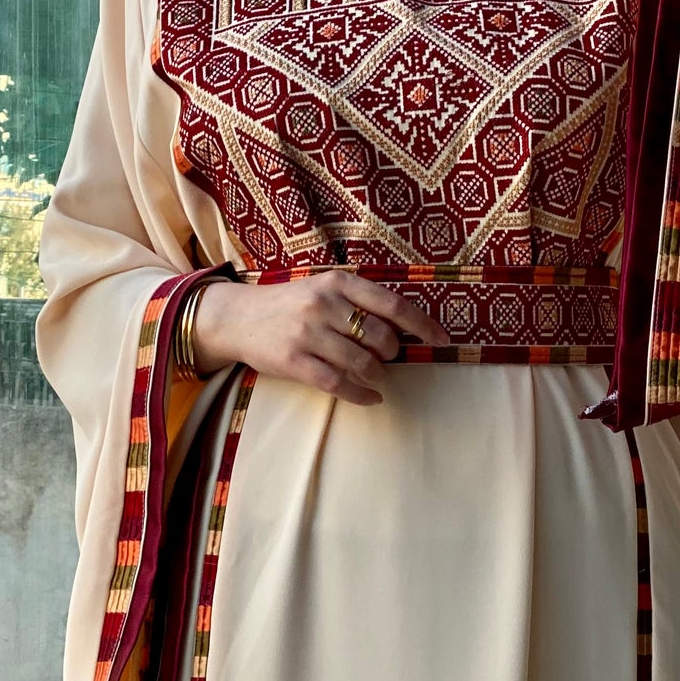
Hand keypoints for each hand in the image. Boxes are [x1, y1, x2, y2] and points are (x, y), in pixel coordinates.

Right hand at [191, 269, 450, 406]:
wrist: (237, 318)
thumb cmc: (289, 306)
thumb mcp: (322, 289)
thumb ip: (357, 302)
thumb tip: (403, 330)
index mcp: (337, 282)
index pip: (392, 304)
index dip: (422, 324)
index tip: (442, 339)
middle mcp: (324, 304)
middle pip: (381, 337)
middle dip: (392, 353)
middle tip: (387, 358)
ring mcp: (308, 334)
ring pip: (363, 363)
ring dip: (377, 375)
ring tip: (375, 376)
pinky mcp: (295, 362)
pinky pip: (339, 384)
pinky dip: (361, 394)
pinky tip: (370, 397)